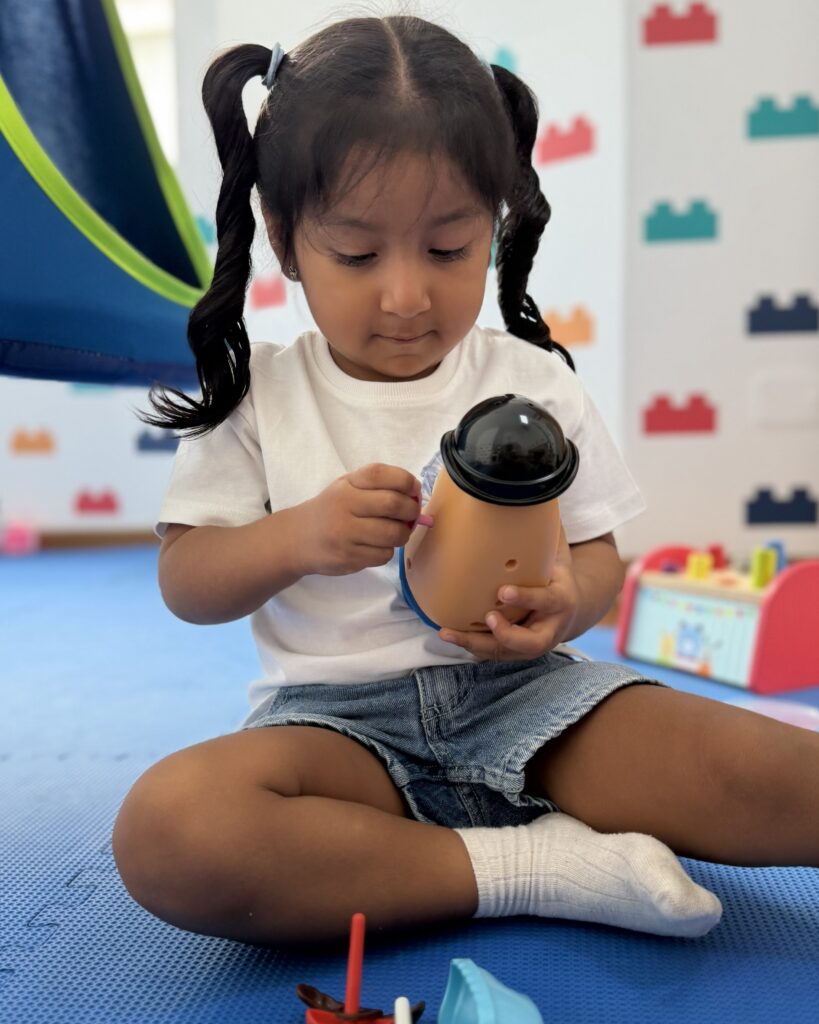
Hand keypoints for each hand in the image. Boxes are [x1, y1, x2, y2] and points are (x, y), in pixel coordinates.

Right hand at [298, 463, 427, 575]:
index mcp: (347, 485)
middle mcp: (344, 506)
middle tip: (411, 515)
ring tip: (395, 532)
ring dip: (402, 534)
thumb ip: (379, 486)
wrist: (296, 539)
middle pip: (393, 504)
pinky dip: (387, 551)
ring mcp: (345, 533)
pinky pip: (384, 555)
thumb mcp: (347, 488)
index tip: (413, 490)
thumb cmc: (331, 510)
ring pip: (393, 534)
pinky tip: (375, 546)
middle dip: (411, 511)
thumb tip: (417, 495)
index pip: (381, 474)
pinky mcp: (348, 557)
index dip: (406, 481)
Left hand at [437, 526, 579, 660]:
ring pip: (507, 652)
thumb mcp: (557, 553)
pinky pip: (493, 653)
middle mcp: (550, 627)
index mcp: (562, 600)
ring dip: (477, 644)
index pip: (547, 601)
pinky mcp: (516, 651)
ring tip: (448, 632)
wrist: (570, 607)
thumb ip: (544, 530)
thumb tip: (527, 495)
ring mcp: (532, 642)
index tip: (503, 591)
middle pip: (532, 643)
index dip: (527, 597)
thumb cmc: (555, 575)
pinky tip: (448, 633)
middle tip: (488, 618)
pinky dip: (470, 645)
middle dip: (508, 634)